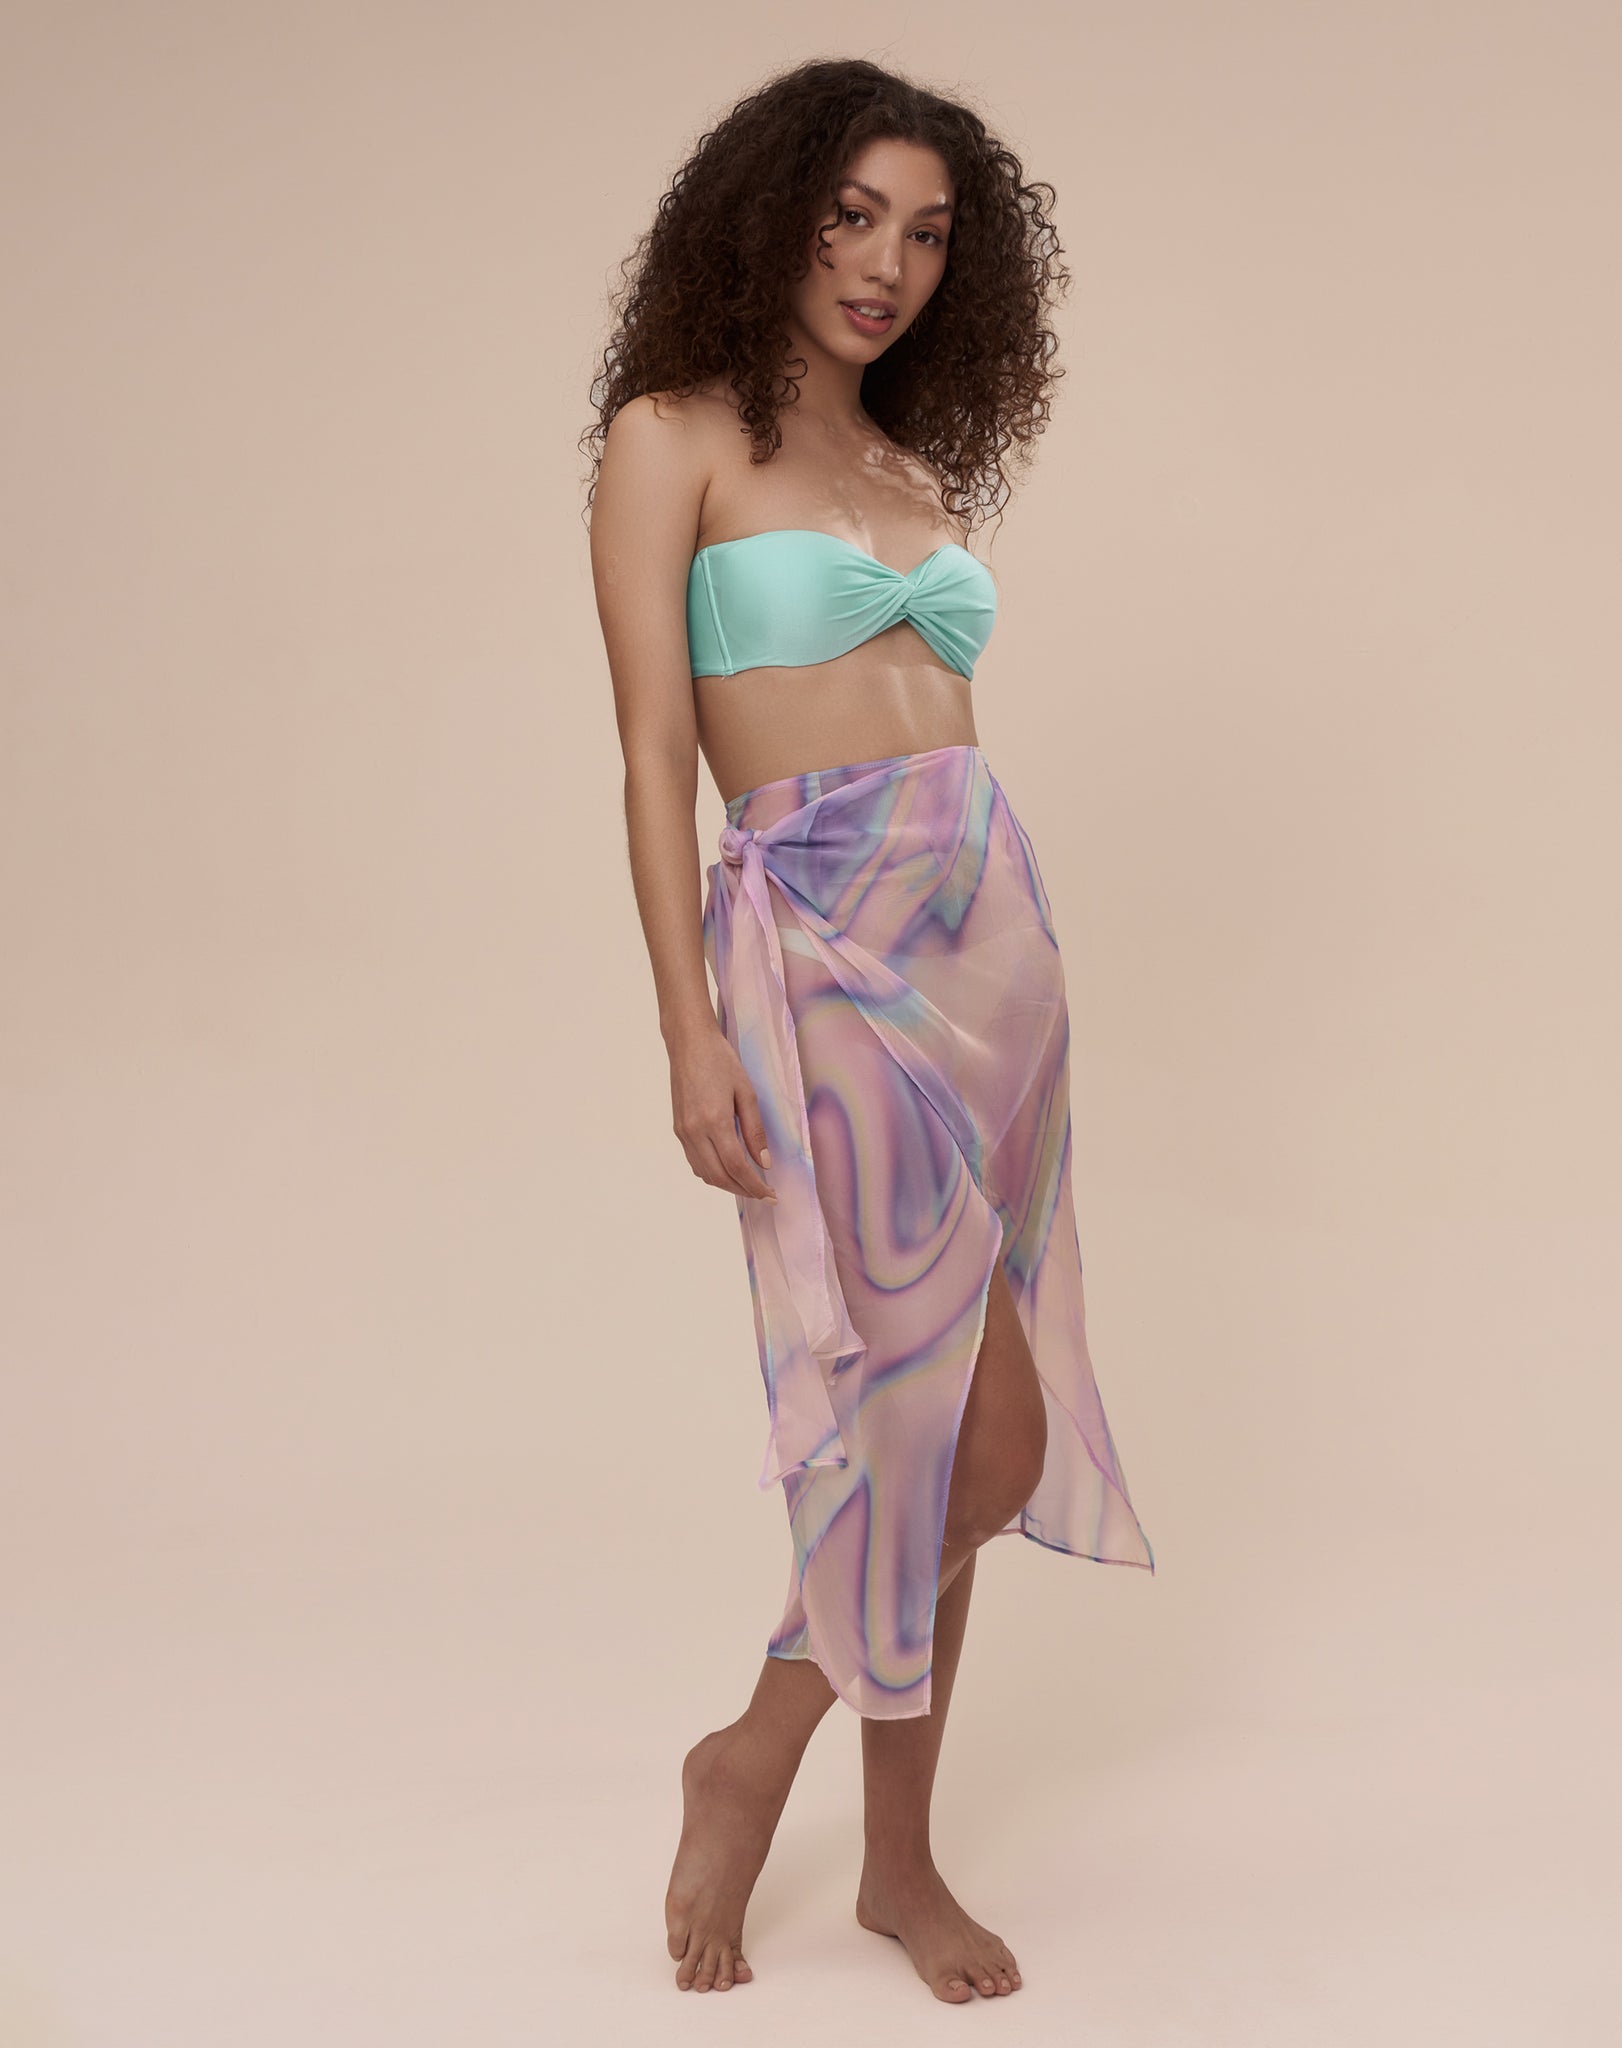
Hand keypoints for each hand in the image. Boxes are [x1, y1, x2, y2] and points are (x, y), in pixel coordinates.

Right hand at [669, 1026, 777, 1203]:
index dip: (755, 1185)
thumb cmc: (720, 1061)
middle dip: (743, 1190)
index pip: (737, 1167)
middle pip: (719, 1176)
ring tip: (748, 1184)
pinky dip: (711, 1172)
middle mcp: (694, 1132)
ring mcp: (683, 1132)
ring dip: (727, 1184)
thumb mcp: (746, 1092)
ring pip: (705, 1173)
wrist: (688, 1043)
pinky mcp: (678, 1129)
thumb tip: (764, 1162)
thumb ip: (755, 1130)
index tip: (771, 1194)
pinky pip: (694, 1161)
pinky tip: (727, 1169)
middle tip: (764, 1194)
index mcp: (714, 1121)